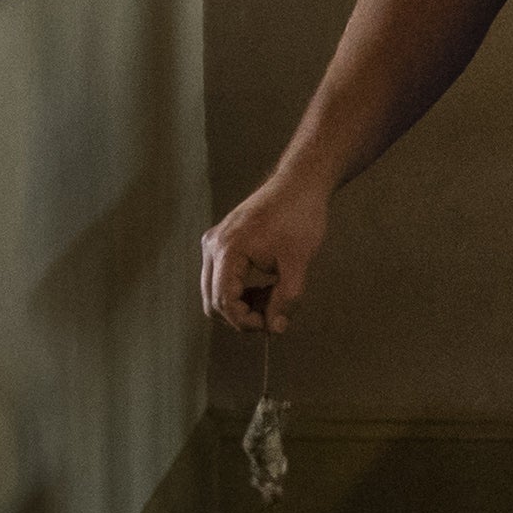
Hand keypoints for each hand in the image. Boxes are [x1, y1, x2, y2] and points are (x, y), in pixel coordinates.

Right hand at [201, 174, 330, 330]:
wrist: (299, 184)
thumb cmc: (300, 217)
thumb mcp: (298, 263)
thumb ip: (286, 299)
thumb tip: (276, 329)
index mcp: (228, 250)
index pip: (224, 301)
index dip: (245, 321)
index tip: (271, 326)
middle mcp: (213, 246)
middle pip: (213, 301)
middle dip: (241, 316)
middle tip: (273, 318)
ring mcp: (214, 243)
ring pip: (215, 292)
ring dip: (242, 305)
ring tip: (274, 300)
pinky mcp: (221, 243)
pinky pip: (221, 278)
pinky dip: (241, 291)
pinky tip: (267, 288)